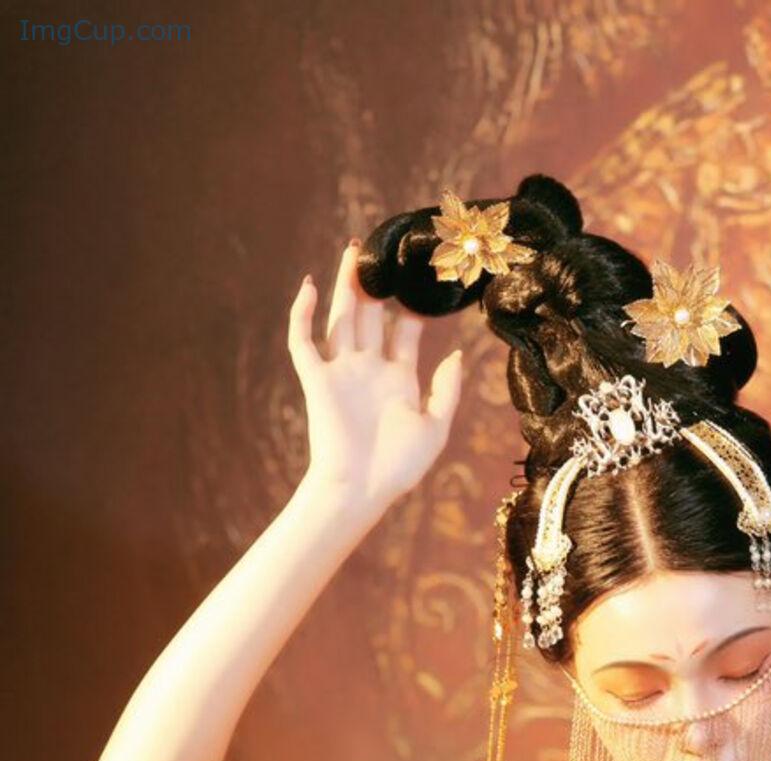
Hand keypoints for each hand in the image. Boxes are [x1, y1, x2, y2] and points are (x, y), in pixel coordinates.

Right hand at [287, 240, 463, 524]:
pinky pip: (303, 341)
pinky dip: (302, 314)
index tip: (425, 277)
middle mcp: (369, 369)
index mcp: (399, 379)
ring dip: (345, 285)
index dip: (415, 306)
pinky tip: (310, 287)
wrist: (361, 489)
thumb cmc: (399, 467)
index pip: (406, 331)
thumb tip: (457, 354)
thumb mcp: (436, 427)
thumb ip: (447, 390)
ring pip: (341, 317)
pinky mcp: (316, 380)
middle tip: (386, 249)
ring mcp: (342, 372)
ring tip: (354, 251)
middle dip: (377, 283)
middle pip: (372, 315)